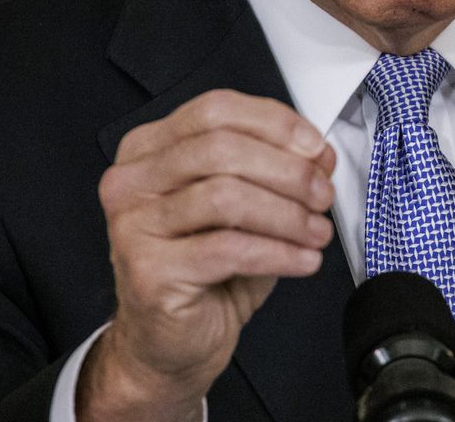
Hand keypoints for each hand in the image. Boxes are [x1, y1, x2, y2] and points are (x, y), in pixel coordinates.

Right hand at [78, 89, 337, 419]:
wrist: (170, 343)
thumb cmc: (205, 271)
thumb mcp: (243, 209)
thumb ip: (273, 173)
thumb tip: (319, 156)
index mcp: (148, 150)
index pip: (215, 110)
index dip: (275, 124)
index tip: (316, 149)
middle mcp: (131, 181)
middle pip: (221, 148)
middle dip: (287, 171)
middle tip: (322, 195)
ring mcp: (133, 225)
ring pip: (226, 196)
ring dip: (287, 214)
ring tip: (315, 232)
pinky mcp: (148, 270)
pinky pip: (228, 249)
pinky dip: (278, 252)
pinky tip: (302, 260)